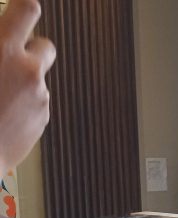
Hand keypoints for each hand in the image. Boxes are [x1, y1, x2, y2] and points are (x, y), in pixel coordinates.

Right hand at [0, 0, 55, 172]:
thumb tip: (1, 47)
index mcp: (2, 51)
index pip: (26, 11)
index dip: (24, 8)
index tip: (20, 9)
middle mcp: (27, 71)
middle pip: (45, 45)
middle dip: (31, 48)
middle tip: (10, 56)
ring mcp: (38, 96)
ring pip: (35, 78)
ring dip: (20, 82)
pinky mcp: (41, 118)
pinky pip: (34, 102)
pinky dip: (21, 105)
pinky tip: (0, 115)